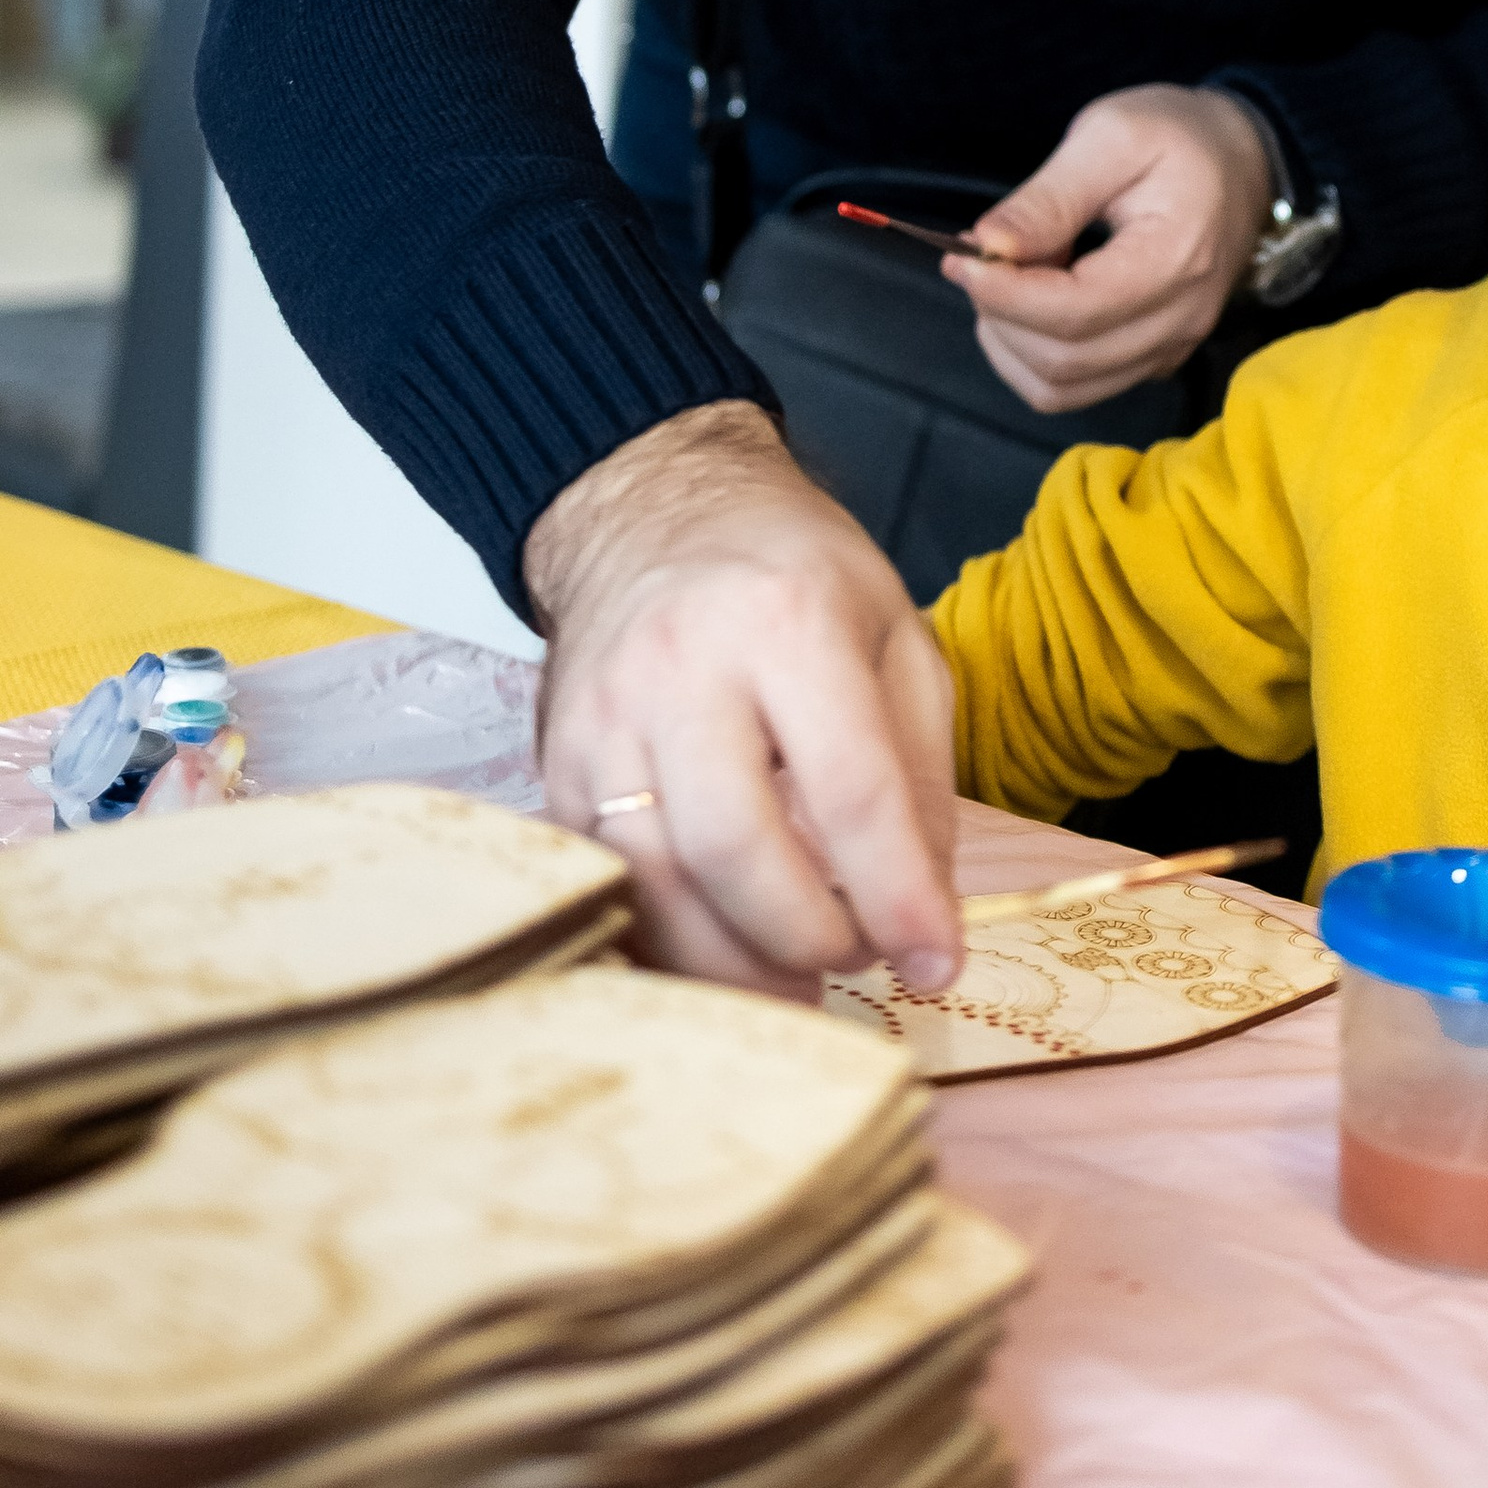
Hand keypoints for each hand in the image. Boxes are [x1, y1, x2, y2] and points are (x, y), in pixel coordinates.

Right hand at [525, 402, 960, 995]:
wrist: (647, 510)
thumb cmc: (786, 572)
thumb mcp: (894, 633)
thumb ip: (920, 772)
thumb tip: (924, 910)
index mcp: (786, 621)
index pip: (851, 790)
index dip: (899, 897)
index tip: (936, 965)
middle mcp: (679, 670)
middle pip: (737, 851)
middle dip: (809, 939)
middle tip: (858, 960)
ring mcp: (600, 723)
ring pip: (658, 886)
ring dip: (736, 964)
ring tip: (797, 978)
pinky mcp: (551, 769)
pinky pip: (609, 885)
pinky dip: (671, 940)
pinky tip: (723, 950)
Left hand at [953, 84, 1273, 412]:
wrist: (1242, 159)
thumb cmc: (1178, 136)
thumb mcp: (1110, 135)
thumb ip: (1047, 198)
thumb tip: (987, 247)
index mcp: (1174, 260)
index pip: (1072, 313)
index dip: (1002, 295)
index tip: (962, 257)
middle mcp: (1180, 320)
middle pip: (1063, 361)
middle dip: (1000, 317)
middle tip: (978, 262)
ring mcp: (1171, 347)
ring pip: (1064, 388)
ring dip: (1011, 344)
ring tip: (1008, 281)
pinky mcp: (1156, 357)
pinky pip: (1080, 386)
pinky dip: (1034, 355)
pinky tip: (1034, 301)